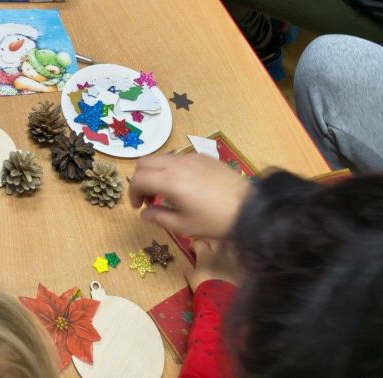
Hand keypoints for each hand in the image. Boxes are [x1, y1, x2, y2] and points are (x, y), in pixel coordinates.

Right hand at [128, 153, 251, 239]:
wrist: (250, 208)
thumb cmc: (215, 221)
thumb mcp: (185, 226)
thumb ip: (159, 217)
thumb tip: (144, 213)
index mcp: (170, 181)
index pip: (139, 179)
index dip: (132, 192)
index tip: (138, 207)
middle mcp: (176, 163)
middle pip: (145, 162)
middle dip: (140, 179)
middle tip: (147, 198)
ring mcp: (190, 157)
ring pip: (161, 158)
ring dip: (155, 173)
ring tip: (165, 193)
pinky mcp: (202, 156)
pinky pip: (178, 158)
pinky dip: (170, 169)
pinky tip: (184, 186)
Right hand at [187, 239, 240, 291]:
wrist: (223, 299)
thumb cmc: (204, 287)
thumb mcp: (192, 279)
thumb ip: (190, 271)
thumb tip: (189, 269)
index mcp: (205, 254)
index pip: (198, 243)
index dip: (194, 244)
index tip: (191, 248)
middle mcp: (219, 253)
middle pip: (214, 241)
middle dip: (209, 242)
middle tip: (205, 246)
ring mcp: (232, 260)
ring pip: (228, 246)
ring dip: (223, 247)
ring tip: (220, 251)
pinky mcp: (241, 268)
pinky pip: (238, 259)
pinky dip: (234, 259)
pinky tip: (232, 262)